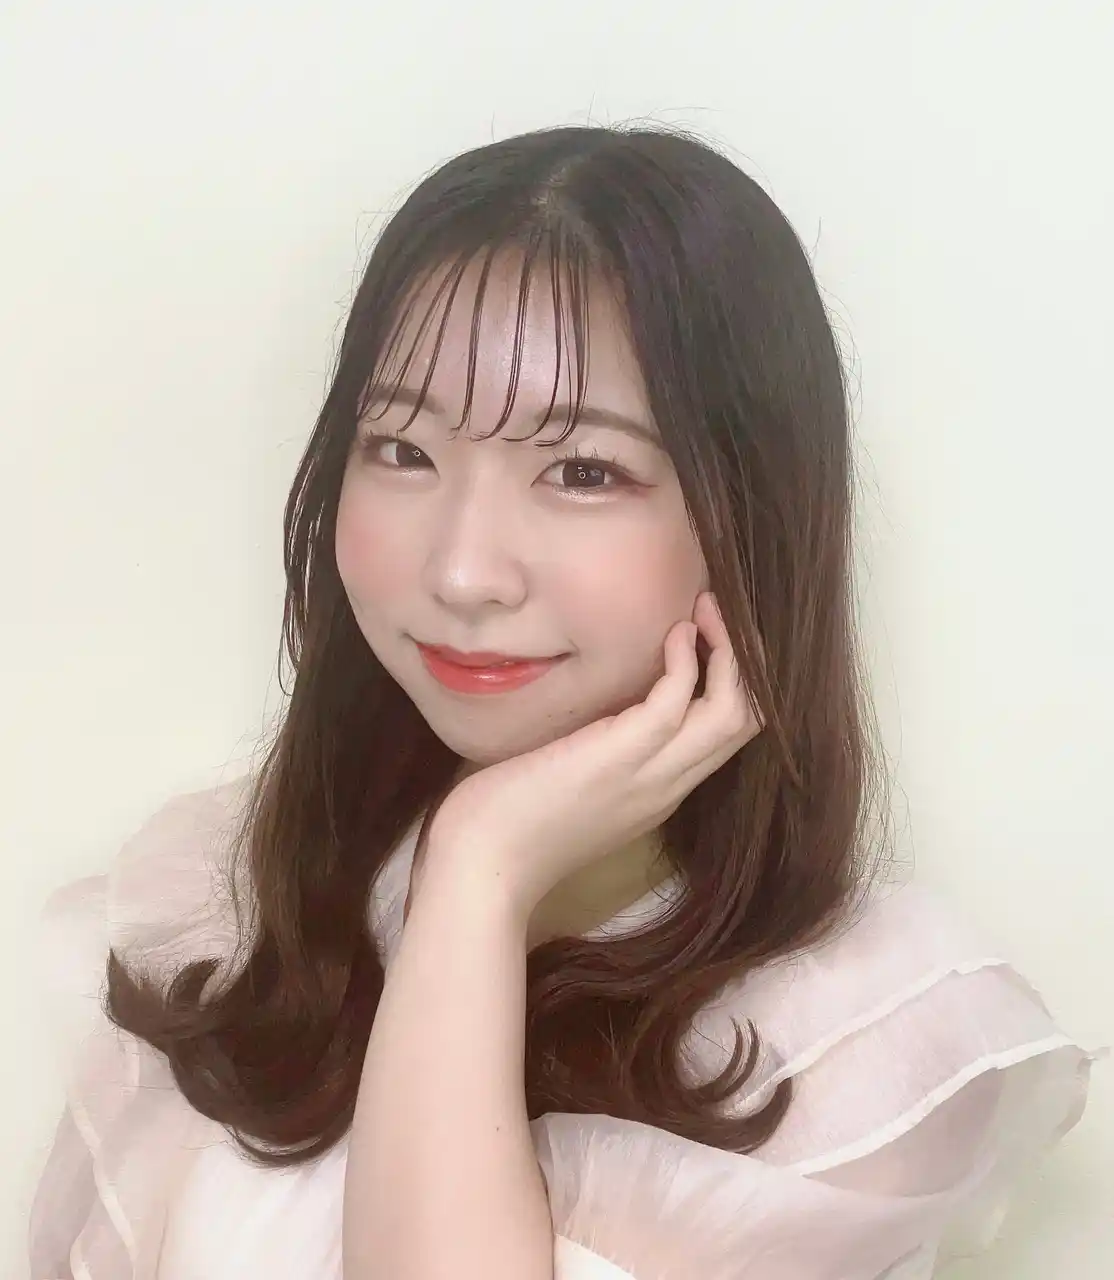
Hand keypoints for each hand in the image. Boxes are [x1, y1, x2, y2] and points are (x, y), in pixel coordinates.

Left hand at [414, 592, 763, 927]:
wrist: (483, 867)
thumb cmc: (508, 825)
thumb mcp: (571, 784)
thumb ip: (597, 752)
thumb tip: (595, 706)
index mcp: (658, 791)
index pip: (724, 736)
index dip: (732, 682)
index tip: (711, 637)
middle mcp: (669, 786)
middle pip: (746, 722)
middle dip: (744, 660)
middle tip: (718, 611)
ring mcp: (651, 774)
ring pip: (733, 714)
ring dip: (729, 652)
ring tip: (706, 608)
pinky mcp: (622, 756)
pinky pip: (678, 700)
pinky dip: (687, 660)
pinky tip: (674, 632)